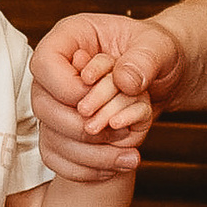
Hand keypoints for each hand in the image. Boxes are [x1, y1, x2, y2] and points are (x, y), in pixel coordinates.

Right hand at [30, 13, 177, 179]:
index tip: (98, 100)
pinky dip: (85, 168)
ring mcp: (58, 102)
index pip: (43, 63)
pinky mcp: (65, 128)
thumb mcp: (159, 47)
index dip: (68, 88)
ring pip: (50, 136)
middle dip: (80, 128)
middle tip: (118, 132)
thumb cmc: (156, 51)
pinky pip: (58, 156)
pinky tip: (115, 166)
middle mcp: (57, 71)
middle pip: (41, 105)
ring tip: (128, 157)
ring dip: (89, 154)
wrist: (164, 74)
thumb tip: (124, 81)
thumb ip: (144, 59)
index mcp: (70, 38)